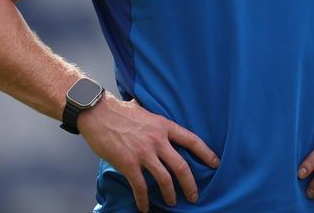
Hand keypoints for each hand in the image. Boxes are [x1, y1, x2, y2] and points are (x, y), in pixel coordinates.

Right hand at [78, 95, 219, 212]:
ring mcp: (143, 153)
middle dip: (190, 185)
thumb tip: (158, 123)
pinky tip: (145, 207)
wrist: (97, 112)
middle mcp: (157, 140)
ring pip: (164, 179)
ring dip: (170, 194)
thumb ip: (155, 122)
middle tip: (194, 196)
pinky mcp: (127, 163)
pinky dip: (144, 200)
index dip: (206, 153)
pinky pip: (140, 186)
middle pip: (182, 166)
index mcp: (164, 126)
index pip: (192, 140)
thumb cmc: (119, 111)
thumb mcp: (145, 111)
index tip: (216, 164)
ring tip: (173, 202)